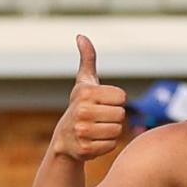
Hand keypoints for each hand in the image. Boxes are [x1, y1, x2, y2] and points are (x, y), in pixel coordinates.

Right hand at [52, 35, 126, 160]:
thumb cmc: (81, 106)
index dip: (115, 101)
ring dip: (111, 131)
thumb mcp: (84, 83)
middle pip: (121, 114)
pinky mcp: (84, 150)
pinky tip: (94, 141)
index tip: (102, 103)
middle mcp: (81, 111)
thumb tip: (81, 36)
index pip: (122, 97)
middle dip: (113, 117)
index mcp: (85, 93)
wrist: (64, 139)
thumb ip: (88, 60)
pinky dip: (106, 145)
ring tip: (97, 129)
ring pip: (118, 130)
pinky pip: (112, 145)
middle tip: (99, 118)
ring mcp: (81, 131)